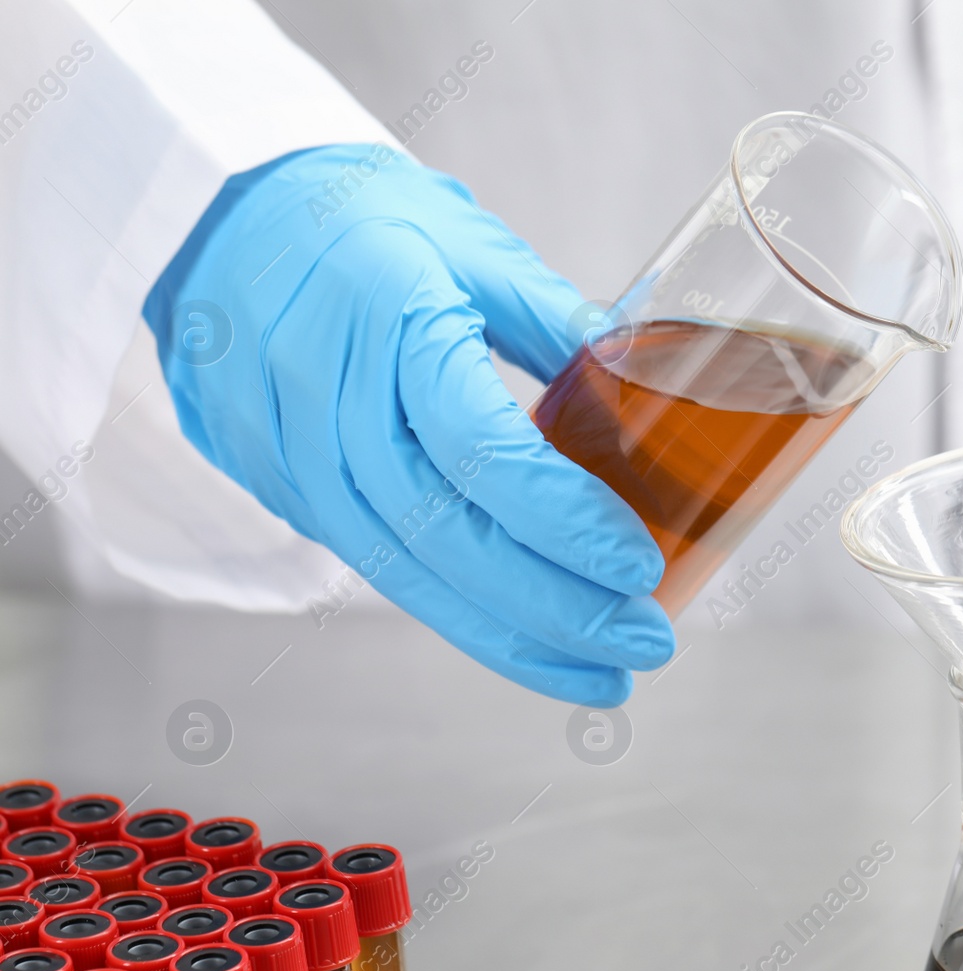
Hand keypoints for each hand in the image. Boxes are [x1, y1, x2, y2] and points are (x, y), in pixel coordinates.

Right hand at [143, 143, 672, 705]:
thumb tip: (651, 380)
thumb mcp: (471, 243)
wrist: (218, 217)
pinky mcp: (282, 490)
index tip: (638, 564)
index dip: (563, 520)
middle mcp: (331, 407)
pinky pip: (378, 566)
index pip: (482, 452)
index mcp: (392, 325)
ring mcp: (294, 459)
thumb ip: (559, 321)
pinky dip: (458, 613)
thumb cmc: (360, 217)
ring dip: (512, 637)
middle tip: (645, 641)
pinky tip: (524, 640)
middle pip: (448, 537)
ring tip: (600, 670)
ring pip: (409, 575)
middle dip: (556, 607)